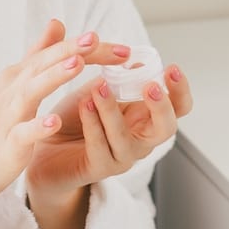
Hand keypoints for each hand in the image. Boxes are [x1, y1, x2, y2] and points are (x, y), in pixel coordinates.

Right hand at [0, 19, 129, 207]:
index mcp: (20, 75)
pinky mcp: (7, 145)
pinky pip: (22, 134)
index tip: (123, 48)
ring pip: (31, 92)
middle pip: (43, 65)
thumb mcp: (16, 84)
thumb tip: (58, 23)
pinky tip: (55, 122)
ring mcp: (8, 116)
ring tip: (78, 65)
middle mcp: (13, 90)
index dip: (86, 49)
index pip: (56, 54)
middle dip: (70, 51)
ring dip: (53, 77)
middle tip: (95, 38)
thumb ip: (37, 54)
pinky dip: (37, 127)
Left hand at [25, 60, 192, 203]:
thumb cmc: (77, 116)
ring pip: (126, 138)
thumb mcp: (99, 88)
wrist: (47, 143)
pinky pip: (100, 147)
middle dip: (161, 107)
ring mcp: (122, 156)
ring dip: (113, 110)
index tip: (171, 68)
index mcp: (146, 116)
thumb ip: (118, 76)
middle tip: (149, 86)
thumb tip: (136, 59)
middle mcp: (141, 139)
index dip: (180, 90)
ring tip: (99, 87)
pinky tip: (85, 104)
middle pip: (166, 129)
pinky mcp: (100, 168)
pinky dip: (93, 124)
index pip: (179, 107)